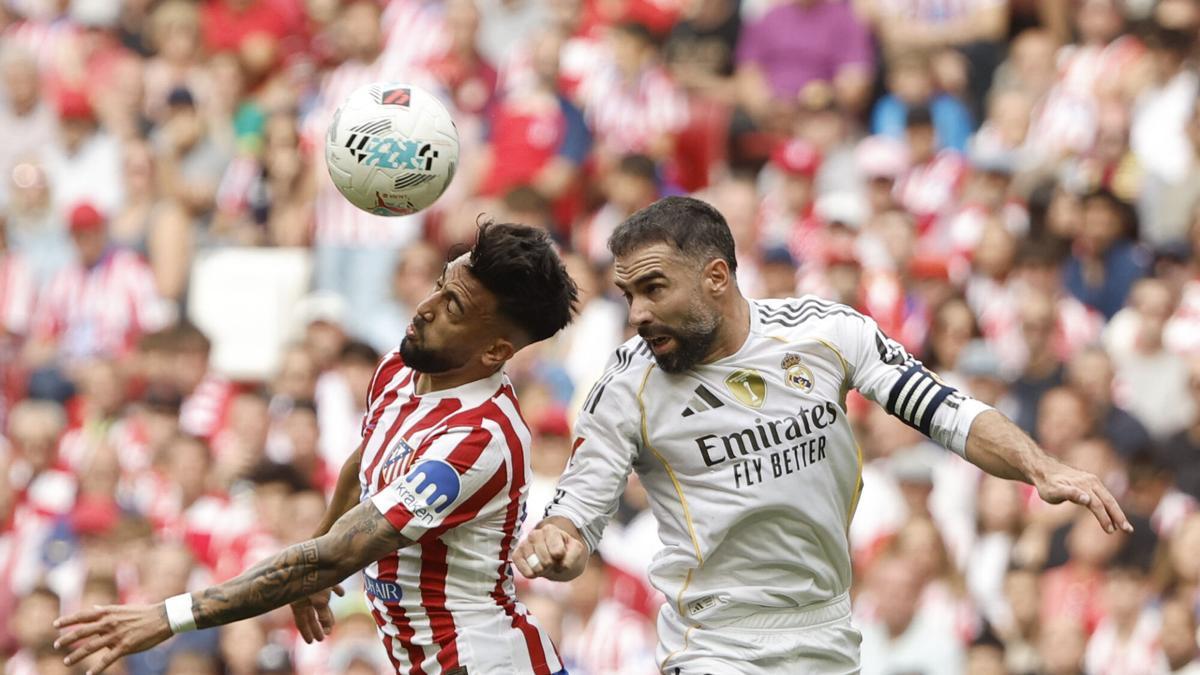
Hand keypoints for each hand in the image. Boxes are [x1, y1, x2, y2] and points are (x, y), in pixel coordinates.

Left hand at [54, 603, 173, 673]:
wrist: (163, 617)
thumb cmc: (143, 613)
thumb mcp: (122, 608)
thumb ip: (106, 610)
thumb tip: (93, 609)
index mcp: (108, 612)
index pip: (82, 616)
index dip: (67, 620)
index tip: (55, 625)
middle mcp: (109, 623)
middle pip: (81, 632)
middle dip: (66, 640)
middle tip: (56, 645)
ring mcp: (116, 635)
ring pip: (90, 647)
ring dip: (76, 656)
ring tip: (66, 662)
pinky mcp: (125, 647)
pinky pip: (107, 659)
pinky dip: (97, 668)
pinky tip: (90, 674)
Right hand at [290, 583, 344, 642]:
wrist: (314, 557)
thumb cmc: (313, 580)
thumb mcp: (319, 600)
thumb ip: (323, 613)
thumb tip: (327, 627)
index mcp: (300, 604)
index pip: (302, 623)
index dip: (306, 633)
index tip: (311, 642)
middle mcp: (305, 597)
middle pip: (311, 616)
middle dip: (317, 628)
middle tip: (322, 638)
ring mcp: (313, 588)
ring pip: (321, 604)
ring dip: (327, 614)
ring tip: (332, 625)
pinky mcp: (324, 577)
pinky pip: (330, 586)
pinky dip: (336, 591)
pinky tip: (342, 594)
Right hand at [513, 520, 586, 581]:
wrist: (555, 559)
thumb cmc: (566, 553)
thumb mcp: (576, 551)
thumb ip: (574, 554)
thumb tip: (560, 564)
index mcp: (551, 530)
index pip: (556, 551)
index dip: (560, 559)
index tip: (561, 557)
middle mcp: (535, 534)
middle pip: (545, 559)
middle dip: (551, 565)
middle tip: (552, 564)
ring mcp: (525, 544)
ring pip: (533, 563)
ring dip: (541, 570)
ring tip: (544, 567)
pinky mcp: (517, 554)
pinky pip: (521, 566)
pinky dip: (529, 573)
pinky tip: (534, 572)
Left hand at [1033, 460, 1132, 533]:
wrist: (1042, 469)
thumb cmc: (1047, 484)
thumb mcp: (1053, 491)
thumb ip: (1070, 494)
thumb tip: (1087, 499)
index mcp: (1084, 485)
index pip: (1097, 505)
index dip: (1104, 518)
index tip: (1110, 531)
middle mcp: (1091, 482)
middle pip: (1108, 501)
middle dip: (1119, 516)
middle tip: (1128, 530)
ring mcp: (1092, 481)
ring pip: (1108, 498)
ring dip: (1117, 512)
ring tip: (1124, 526)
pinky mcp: (1091, 482)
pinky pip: (1104, 496)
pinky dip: (1110, 506)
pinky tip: (1112, 516)